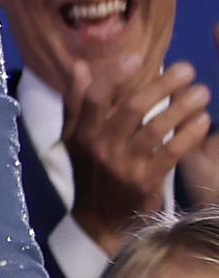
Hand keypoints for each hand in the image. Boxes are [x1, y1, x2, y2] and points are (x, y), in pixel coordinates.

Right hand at [58, 43, 207, 241]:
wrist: (100, 219)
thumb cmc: (91, 171)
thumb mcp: (75, 138)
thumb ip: (76, 101)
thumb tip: (80, 65)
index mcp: (81, 132)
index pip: (95, 98)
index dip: (115, 76)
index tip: (137, 58)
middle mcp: (100, 146)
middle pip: (132, 108)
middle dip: (162, 85)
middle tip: (187, 69)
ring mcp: (123, 164)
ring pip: (156, 128)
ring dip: (182, 106)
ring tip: (202, 92)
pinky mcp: (145, 180)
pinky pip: (171, 152)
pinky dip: (189, 134)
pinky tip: (203, 120)